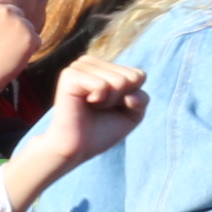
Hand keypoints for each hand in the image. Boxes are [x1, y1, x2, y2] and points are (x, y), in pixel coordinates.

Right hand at [0, 0, 40, 112]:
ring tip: (8, 53)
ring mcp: (19, 22)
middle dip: (15, 27)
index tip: (0, 31)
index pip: (4, 5)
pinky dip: (30, 49)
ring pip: (28, 27)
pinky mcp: (30, 36)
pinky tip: (15, 57)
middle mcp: (5, 10)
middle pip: (18, 14)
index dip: (3, 19)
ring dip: (23, 38)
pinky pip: (36, 40)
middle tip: (5, 44)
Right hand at [6, 59, 147, 209]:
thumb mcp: (132, 114)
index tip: (111, 108)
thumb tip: (129, 93)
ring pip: (119, 80)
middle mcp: (90, 62)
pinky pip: (102, 84)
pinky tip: (84, 104)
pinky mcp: (69, 75)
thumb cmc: (101, 131)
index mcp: (103, 66)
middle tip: (100, 109)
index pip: (139, 75)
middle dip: (121, 99)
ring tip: (92, 107)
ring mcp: (78, 66)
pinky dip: (100, 100)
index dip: (132, 98)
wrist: (76, 149)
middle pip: (132, 76)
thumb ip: (142, 99)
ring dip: (110, 101)